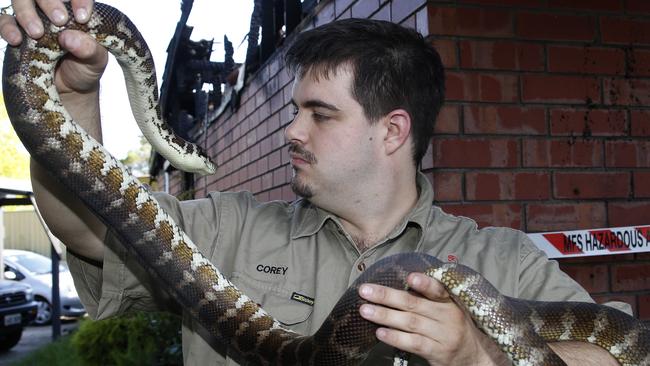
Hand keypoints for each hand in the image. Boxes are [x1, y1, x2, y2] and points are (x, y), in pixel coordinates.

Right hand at [0, 0, 105, 97]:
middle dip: (51, 4)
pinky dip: (7, 28)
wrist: (68, 89)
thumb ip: (89, 49)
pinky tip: (16, 40)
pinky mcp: (16, 31)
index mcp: (75, 12)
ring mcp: (32, 19)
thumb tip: (69, 38)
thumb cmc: (84, 68)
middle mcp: (52, 11)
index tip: (83, 17)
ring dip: (27, 14)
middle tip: (60, 20)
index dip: (79, 1)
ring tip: (37, 34)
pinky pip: (4, 22)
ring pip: (21, 2)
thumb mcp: (95, 61)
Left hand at [358, 273, 509, 365]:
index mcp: (450, 302)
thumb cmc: (455, 326)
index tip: (410, 277)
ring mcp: (442, 336)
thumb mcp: (450, 308)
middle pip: (414, 304)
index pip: (439, 290)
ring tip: (365, 310)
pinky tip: (380, 333)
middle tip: (365, 290)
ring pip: (410, 323)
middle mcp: (447, 317)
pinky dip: (396, 338)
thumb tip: (399, 284)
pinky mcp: (437, 353)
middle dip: (387, 296)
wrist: (474, 356)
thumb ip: (430, 297)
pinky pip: (413, 344)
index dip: (425, 283)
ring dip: (385, 316)